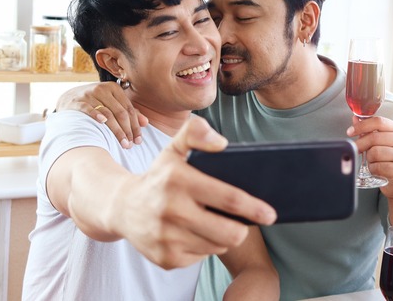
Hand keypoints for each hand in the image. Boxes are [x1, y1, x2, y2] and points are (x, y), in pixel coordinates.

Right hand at [56, 82, 147, 147]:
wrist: (69, 98)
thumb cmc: (96, 102)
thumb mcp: (112, 103)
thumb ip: (128, 111)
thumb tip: (145, 123)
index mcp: (114, 88)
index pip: (129, 109)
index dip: (135, 125)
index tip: (139, 140)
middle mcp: (102, 89)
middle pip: (120, 112)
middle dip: (127, 130)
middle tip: (130, 145)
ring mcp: (89, 95)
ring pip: (108, 114)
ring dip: (116, 130)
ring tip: (123, 143)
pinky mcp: (77, 101)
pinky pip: (88, 109)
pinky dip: (96, 115)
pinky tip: (103, 123)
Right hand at [110, 116, 276, 268]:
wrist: (122, 207)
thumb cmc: (159, 176)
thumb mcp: (173, 148)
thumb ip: (196, 132)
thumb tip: (222, 143)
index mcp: (177, 180)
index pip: (228, 198)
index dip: (254, 208)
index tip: (270, 214)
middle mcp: (170, 210)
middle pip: (229, 231)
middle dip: (243, 227)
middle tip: (245, 222)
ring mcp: (167, 238)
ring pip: (219, 245)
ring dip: (224, 236)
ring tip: (216, 223)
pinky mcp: (166, 258)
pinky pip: (203, 256)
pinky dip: (206, 246)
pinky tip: (197, 233)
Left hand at [346, 116, 392, 225]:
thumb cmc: (388, 160)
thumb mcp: (380, 143)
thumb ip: (369, 130)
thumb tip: (355, 118)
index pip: (378, 121)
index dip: (361, 126)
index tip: (350, 132)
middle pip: (374, 138)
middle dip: (360, 144)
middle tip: (356, 150)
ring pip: (374, 152)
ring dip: (369, 159)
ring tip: (374, 162)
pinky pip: (377, 167)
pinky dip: (373, 169)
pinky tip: (377, 170)